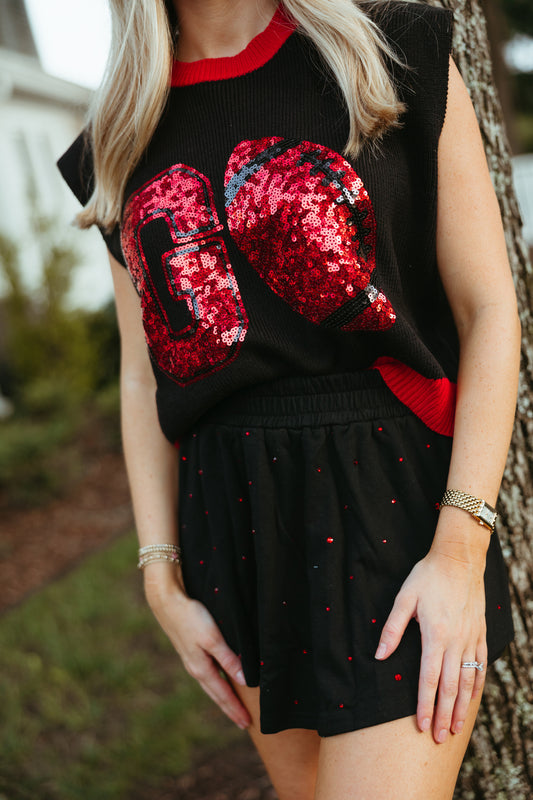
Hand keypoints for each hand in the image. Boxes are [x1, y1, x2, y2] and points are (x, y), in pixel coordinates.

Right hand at [143, 563, 251, 730]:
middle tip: (244, 723)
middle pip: (216, 694)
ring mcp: (192, 661)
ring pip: (211, 685)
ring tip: (233, 707)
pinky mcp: (191, 651)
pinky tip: (221, 680)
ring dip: (223, 698)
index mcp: (201, 669)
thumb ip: (228, 659)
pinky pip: (208, 674)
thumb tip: (244, 681)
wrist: (167, 603)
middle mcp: (196, 669)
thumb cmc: (191, 618)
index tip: (248, 723)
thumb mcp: (213, 639)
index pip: (223, 695)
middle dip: (230, 709)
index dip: (236, 709)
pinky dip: (217, 683)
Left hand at [374, 548, 486, 742]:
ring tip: (455, 728)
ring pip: (468, 680)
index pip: (429, 679)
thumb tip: (379, 656)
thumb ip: (392, 629)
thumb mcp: (404, 598)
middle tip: (437, 737)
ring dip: (461, 707)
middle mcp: (456, 641)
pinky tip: (472, 699)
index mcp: (435, 635)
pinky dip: (477, 685)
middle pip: (450, 686)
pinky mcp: (480, 632)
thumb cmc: (427, 577)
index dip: (424, 705)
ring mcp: (471, 638)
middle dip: (443, 714)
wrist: (459, 559)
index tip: (420, 725)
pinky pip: (481, 664)